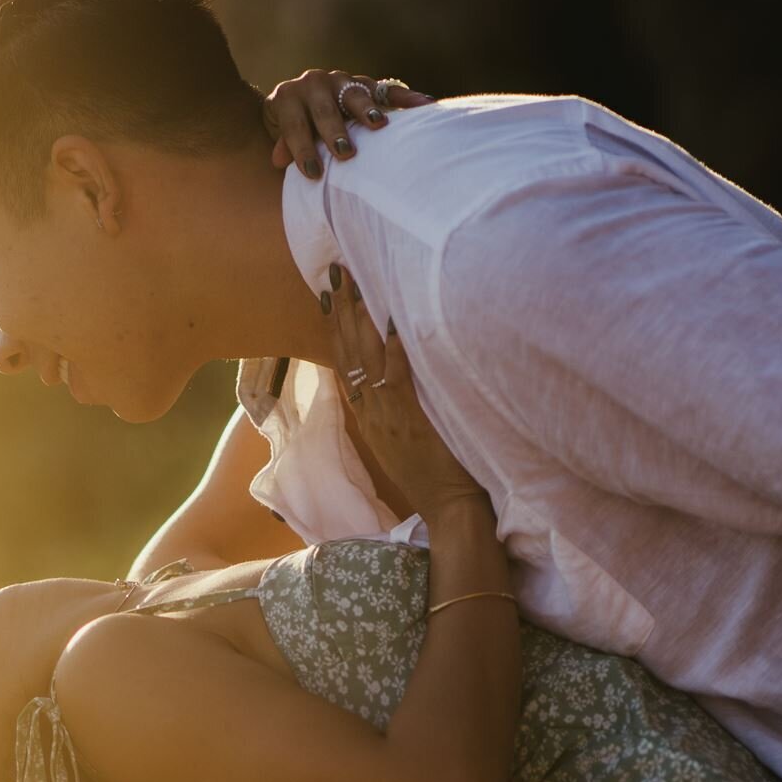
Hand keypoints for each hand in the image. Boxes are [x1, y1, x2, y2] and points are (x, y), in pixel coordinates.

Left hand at [262, 70, 432, 177]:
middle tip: (345, 152)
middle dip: (335, 131)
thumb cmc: (291, 129)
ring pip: (356, 95)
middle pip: (325, 109)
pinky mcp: (364, 83)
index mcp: (288, 97)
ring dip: (368, 110)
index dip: (302, 149)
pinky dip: (407, 97)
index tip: (312, 173)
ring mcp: (341, 81)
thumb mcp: (280, 136)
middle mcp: (314, 83)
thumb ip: (284, 147)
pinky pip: (388, 89)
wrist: (296, 101)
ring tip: (379, 125)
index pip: (294, 124)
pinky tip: (426, 104)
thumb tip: (279, 161)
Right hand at [325, 266, 487, 524]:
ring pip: (366, 360)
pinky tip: (395, 322)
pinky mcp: (411, 421)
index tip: (331, 296)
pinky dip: (398, 350)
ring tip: (352, 284)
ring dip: (360, 319)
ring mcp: (389, 416)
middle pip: (349, 353)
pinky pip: (399, 378)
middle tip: (335, 272)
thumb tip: (398, 377)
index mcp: (369, 417)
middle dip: (342, 311)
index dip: (336, 329)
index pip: (344, 364)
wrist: (450, 509)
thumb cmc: (437, 476)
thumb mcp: (405, 441)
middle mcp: (372, 413)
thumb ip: (398, 409)